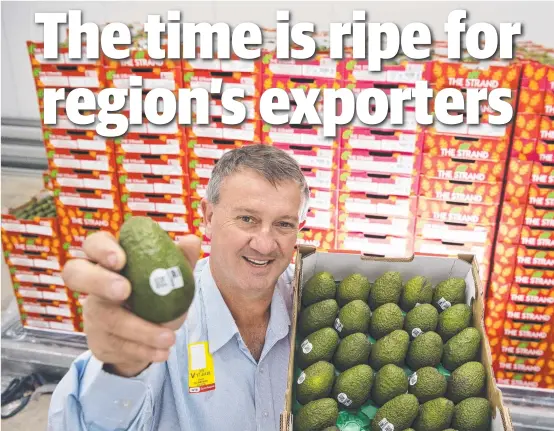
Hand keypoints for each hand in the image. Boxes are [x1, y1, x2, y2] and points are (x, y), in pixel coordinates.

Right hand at [62, 231, 200, 376]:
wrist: (154, 335)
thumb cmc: (159, 293)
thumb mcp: (173, 275)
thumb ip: (182, 258)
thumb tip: (191, 240)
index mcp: (112, 259)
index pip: (94, 243)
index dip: (101, 249)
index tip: (120, 260)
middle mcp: (95, 283)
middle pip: (75, 272)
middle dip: (99, 280)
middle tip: (125, 291)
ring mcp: (94, 312)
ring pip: (105, 317)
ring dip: (139, 329)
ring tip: (169, 337)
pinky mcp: (99, 339)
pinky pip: (116, 344)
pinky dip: (143, 350)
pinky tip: (162, 351)